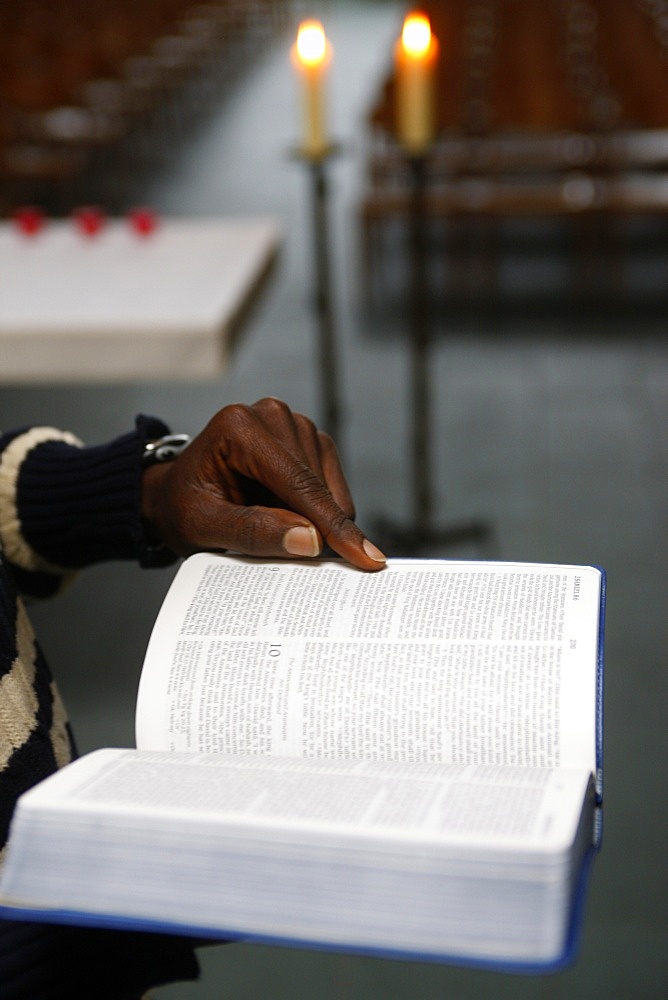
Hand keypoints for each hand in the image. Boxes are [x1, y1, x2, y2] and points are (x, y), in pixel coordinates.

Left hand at [141, 397, 385, 571]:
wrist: (173, 495)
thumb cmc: (182, 508)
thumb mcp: (202, 527)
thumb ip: (252, 532)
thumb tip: (309, 540)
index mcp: (240, 427)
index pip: (298, 483)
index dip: (332, 524)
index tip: (365, 557)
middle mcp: (272, 415)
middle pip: (316, 485)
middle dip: (318, 528)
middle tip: (297, 559)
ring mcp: (294, 425)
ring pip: (329, 487)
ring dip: (315, 519)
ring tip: (273, 529)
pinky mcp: (309, 442)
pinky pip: (332, 486)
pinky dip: (320, 511)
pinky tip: (291, 519)